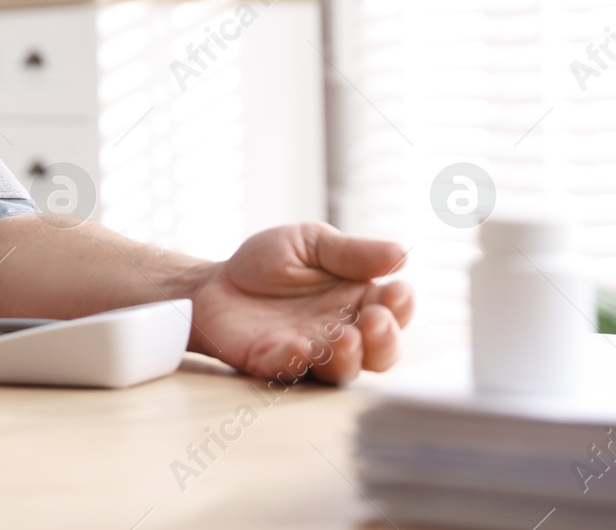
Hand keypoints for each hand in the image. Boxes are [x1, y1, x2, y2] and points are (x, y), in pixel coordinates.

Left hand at [186, 222, 414, 384]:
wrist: (214, 283)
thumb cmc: (268, 263)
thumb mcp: (310, 243)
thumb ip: (351, 252)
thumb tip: (401, 253)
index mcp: (357, 300)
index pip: (394, 310)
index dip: (401, 305)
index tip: (395, 291)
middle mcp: (342, 332)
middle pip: (380, 350)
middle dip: (385, 339)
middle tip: (375, 321)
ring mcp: (311, 352)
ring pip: (343, 369)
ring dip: (349, 357)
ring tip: (345, 338)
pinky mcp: (274, 364)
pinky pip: (291, 372)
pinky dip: (296, 362)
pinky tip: (300, 349)